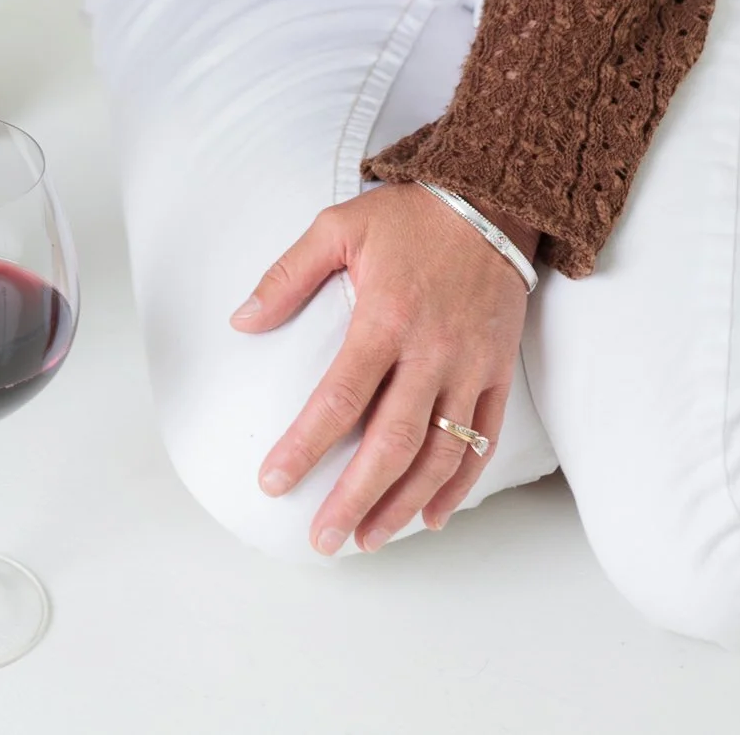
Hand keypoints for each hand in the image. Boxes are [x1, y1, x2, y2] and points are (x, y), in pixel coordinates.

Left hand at [229, 181, 536, 552]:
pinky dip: (459, 484)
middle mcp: (430, 351)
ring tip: (368, 538)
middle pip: (391, 442)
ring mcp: (469, 366)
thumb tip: (241, 321)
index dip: (305, 446)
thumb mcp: (338, 227)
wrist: (491, 200)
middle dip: (354, 498)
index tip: (274, 482)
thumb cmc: (408, 216)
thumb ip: (287, 275)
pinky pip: (482, 441)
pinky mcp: (497, 372)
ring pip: (438, 454)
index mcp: (385, 317)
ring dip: (403, 504)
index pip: (339, 397)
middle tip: (322, 538)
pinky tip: (431, 515)